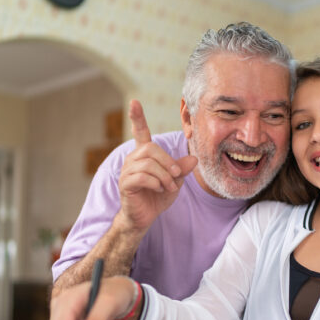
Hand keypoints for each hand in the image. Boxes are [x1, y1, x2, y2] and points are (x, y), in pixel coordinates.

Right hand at [117, 100, 197, 231]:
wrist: (145, 217)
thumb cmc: (158, 196)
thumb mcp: (175, 181)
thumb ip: (182, 169)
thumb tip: (194, 158)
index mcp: (144, 154)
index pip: (140, 132)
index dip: (137, 117)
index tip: (134, 102)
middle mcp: (133, 158)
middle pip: (151, 148)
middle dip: (168, 162)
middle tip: (176, 176)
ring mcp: (127, 171)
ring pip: (148, 164)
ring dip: (164, 176)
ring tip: (168, 186)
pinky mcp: (125, 183)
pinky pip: (142, 176)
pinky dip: (156, 183)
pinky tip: (158, 189)